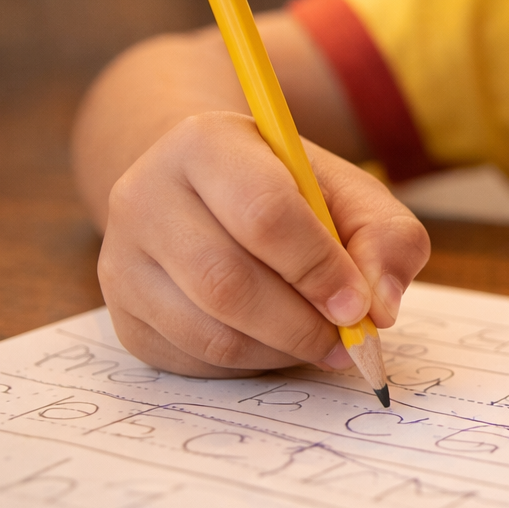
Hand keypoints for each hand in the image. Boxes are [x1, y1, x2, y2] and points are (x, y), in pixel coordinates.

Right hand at [97, 111, 429, 375]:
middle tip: (347, 339)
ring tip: (320, 341)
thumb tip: (380, 308)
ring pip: (209, 331)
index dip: (318, 268)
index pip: (262, 213)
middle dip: (301, 324)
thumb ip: (386, 238)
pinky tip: (275, 342)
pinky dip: (250, 364)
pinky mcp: (123, 314)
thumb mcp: (349, 192)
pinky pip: (194, 359)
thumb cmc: (287, 192)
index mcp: (204, 143)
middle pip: (226, 281)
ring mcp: (122, 258)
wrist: (204, 191)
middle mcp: (145, 194)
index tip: (360, 305)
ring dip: (281, 350)